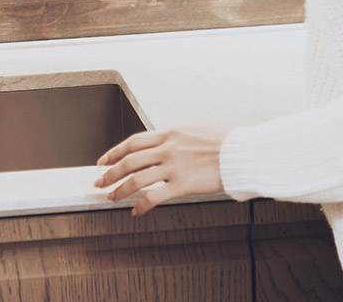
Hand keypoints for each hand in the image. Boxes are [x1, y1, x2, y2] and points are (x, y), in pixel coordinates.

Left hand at [94, 127, 227, 215]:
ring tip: (112, 198)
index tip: (103, 160)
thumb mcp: (197, 131)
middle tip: (99, 182)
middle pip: (129, 161)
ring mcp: (173, 166)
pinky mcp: (182, 184)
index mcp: (170, 133)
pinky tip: (136, 212)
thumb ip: (179, 138)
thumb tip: (170, 142)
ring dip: (120, 190)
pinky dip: (141, 205)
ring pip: (137, 179)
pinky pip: (154, 197)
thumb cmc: (226, 142)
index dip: (115, 152)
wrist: (243, 153)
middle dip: (110, 173)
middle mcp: (167, 148)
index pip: (133, 142)